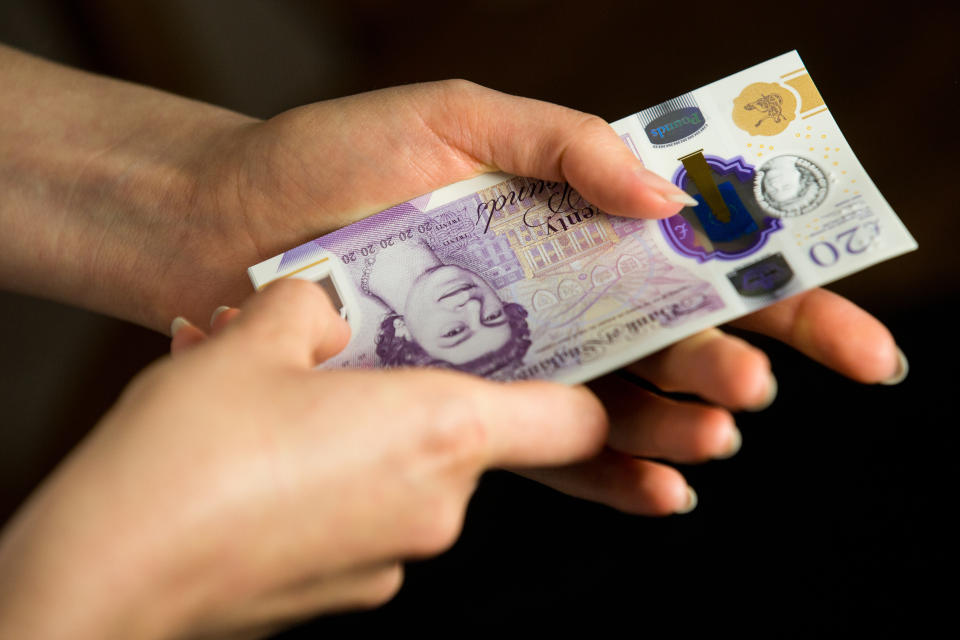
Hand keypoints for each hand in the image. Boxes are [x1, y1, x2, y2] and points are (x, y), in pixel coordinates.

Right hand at [0, 280, 607, 638]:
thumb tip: (327, 309)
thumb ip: (314, 307)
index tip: (573, 365)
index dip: (585, 393)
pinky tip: (264, 464)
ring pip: (406, 477)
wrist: (110, 572)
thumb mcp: (256, 337)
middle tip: (349, 362)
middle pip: (469, 439)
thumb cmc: (192, 454)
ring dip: (364, 438)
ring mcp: (390, 559)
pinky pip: (363, 517)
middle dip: (417, 395)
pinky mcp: (344, 590)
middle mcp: (435, 507)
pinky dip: (335, 486)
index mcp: (441, 433)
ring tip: (283, 409)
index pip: (574, 423)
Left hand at [158, 78, 900, 513]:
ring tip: (715, 433)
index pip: (696, 251)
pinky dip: (613, 475)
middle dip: (738, 361)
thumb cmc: (337, 159)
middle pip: (679, 333)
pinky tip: (663, 490)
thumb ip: (565, 143)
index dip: (779, 285)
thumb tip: (665, 191)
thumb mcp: (457, 116)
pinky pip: (555, 449)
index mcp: (570, 217)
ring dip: (681, 422)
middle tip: (757, 383)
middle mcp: (556, 289)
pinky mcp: (469, 404)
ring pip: (628, 399)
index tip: (850, 329)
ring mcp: (520, 351)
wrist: (231, 226)